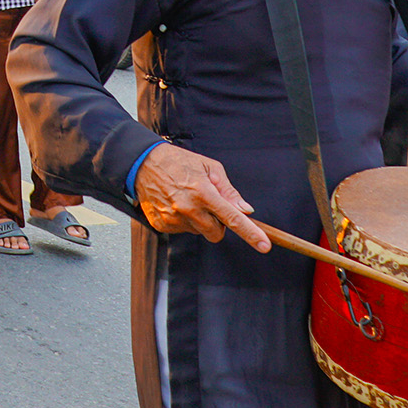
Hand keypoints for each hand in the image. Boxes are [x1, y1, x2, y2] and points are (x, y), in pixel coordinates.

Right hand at [133, 143, 268, 249]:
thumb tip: (245, 210)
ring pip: (199, 232)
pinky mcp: (162, 225)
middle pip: (216, 234)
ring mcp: (173, 219)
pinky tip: (175, 204)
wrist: (142, 163)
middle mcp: (188, 208)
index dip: (251, 233)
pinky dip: (183, 221)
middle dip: (218, 224)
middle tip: (209, 206)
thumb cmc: (178, 162)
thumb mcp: (209, 167)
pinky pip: (182, 231)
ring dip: (199, 221)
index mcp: (203, 192)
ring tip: (187, 199)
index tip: (264, 245)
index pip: (232, 218)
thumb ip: (229, 191)